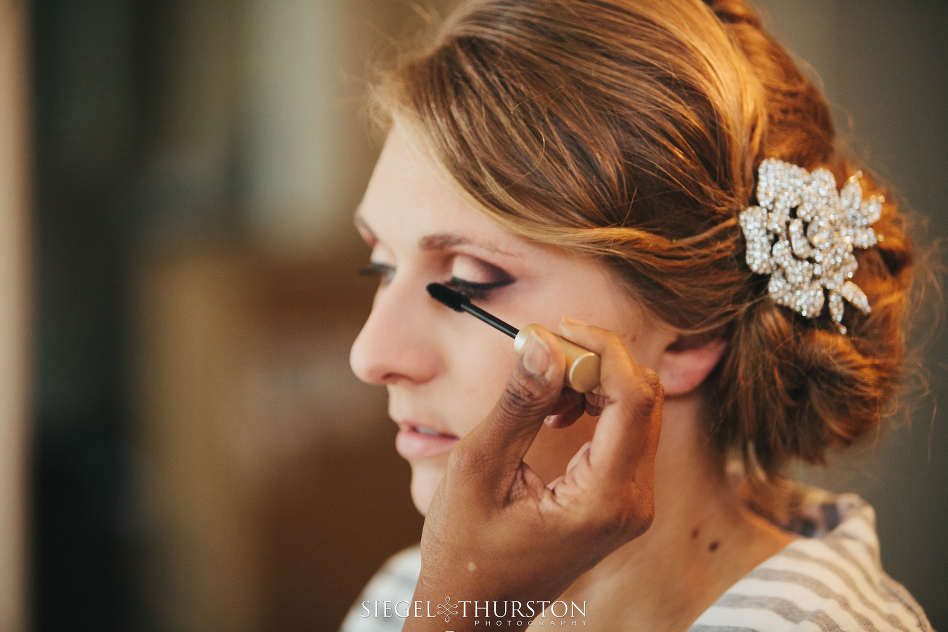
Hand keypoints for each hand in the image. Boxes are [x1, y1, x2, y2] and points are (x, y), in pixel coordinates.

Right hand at [404, 318, 663, 629]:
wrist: (475, 612)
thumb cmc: (465, 552)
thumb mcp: (479, 470)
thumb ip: (518, 405)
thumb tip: (545, 342)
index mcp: (605, 498)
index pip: (634, 397)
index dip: (603, 349)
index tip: (559, 328)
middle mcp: (633, 502)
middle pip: (644, 399)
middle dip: (598, 361)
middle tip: (544, 350)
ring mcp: (631, 504)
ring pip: (637, 412)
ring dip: (594, 383)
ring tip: (542, 386)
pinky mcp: (619, 501)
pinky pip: (624, 434)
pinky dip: (594, 406)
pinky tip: (554, 411)